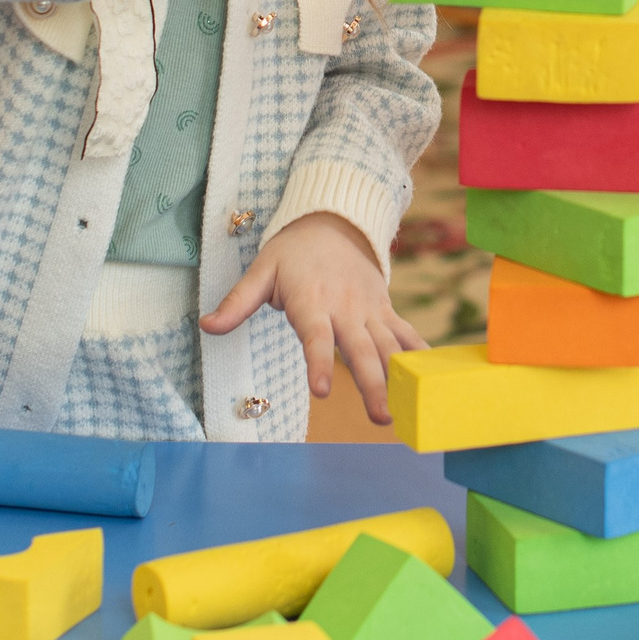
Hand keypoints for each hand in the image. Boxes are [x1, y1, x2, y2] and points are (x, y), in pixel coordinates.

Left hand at [201, 211, 424, 424]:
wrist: (334, 221)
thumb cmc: (292, 253)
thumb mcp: (261, 271)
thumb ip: (237, 302)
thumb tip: (206, 325)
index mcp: (312, 300)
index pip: (316, 336)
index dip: (320, 362)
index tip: (324, 391)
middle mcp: (346, 307)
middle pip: (362, 350)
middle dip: (373, 385)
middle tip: (380, 418)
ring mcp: (370, 309)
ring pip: (389, 347)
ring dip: (400, 379)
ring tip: (406, 411)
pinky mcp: (385, 310)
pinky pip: (406, 334)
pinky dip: (421, 355)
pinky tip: (432, 381)